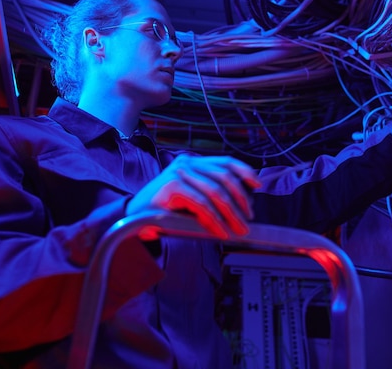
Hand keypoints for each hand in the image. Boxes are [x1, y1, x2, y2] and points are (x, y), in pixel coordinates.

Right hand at [126, 154, 261, 238]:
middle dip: (241, 199)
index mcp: (193, 162)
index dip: (245, 171)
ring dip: (231, 213)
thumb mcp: (192, 198)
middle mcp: (186, 163)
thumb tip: (242, 203)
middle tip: (248, 218)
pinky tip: (220, 231)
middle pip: (224, 177)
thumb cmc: (165, 210)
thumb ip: (211, 194)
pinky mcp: (172, 186)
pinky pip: (201, 204)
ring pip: (216, 192)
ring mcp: (179, 173)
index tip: (258, 185)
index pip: (225, 161)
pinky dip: (214, 219)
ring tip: (238, 229)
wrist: (134, 219)